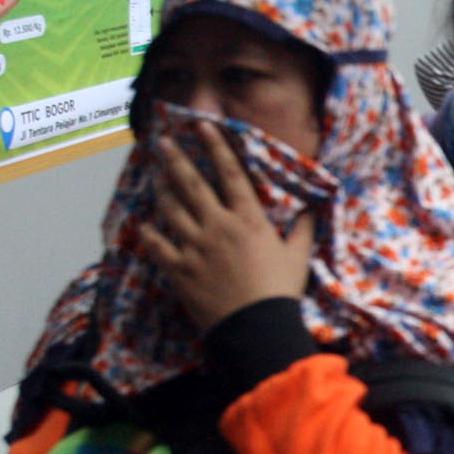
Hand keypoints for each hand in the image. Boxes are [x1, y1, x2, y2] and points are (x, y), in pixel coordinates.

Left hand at [145, 123, 316, 331]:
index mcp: (248, 219)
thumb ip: (301, 229)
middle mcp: (218, 225)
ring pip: (172, 210)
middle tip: (163, 141)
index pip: (230, 174)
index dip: (216, 147)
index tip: (202, 126)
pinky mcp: (181, 269)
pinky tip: (142, 225)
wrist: (256, 327)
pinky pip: (159, 247)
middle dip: (176, 159)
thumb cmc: (280, 290)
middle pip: (192, 184)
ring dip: (162, 190)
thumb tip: (311, 210)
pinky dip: (149, 235)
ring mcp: (195, 246)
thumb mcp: (298, 256)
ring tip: (155, 176)